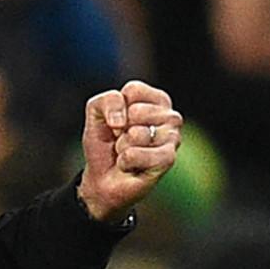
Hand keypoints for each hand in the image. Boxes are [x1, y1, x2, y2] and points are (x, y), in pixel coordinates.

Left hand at [78, 80, 182, 222]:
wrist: (102, 177)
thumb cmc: (104, 142)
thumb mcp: (96, 111)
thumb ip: (107, 100)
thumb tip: (122, 121)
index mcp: (155, 100)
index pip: (134, 90)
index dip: (115, 107)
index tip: (116, 120)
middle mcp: (170, 117)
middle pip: (137, 111)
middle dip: (120, 128)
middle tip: (122, 139)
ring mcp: (173, 138)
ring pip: (138, 134)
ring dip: (122, 145)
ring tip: (126, 152)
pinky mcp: (168, 159)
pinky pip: (136, 154)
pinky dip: (125, 160)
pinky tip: (130, 165)